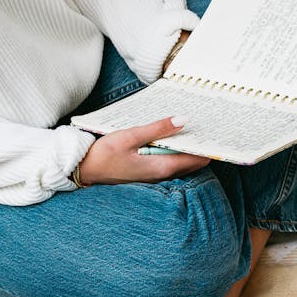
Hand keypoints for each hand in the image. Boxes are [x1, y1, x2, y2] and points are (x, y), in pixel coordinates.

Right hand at [77, 117, 208, 185]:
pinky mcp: (148, 173)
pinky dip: (175, 152)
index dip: (207, 147)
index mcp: (161, 167)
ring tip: (192, 129)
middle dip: (200, 147)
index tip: (214, 132)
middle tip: (206, 127)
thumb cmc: (103, 155)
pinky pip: (170, 163)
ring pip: (182, 163)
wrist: (82, 170)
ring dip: (187, 149)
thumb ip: (157, 129)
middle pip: (193, 162)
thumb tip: (184, 120)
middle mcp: (162, 175)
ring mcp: (155, 176)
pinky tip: (172, 138)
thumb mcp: (130, 136)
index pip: (197, 159)